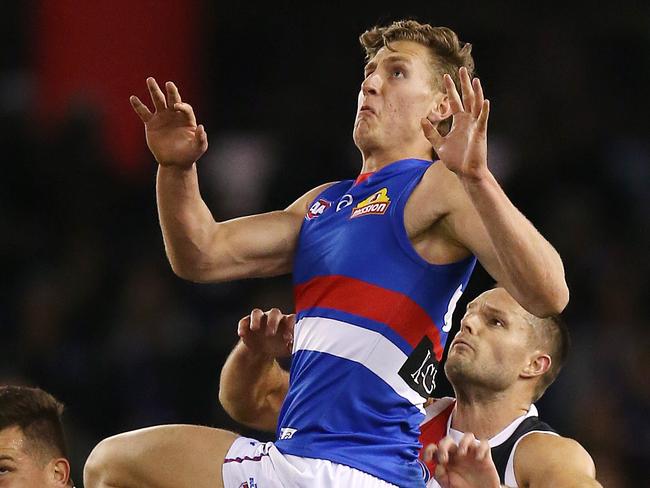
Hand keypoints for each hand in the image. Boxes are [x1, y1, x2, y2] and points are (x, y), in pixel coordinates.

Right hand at [130, 78, 207, 167]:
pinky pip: (144, 113)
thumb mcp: (198, 148)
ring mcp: (162, 118)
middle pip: (173, 99)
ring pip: (158, 101)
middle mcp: (174, 115)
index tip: (177, 107)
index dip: (182, 106)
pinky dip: (138, 106)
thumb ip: (201, 138)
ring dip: (154, 90)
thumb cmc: (189, 155)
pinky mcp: (151, 124)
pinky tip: (133, 98)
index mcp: (186, 119)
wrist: (174, 162)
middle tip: (169, 84)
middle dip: (171, 92)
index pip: (185, 108)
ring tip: (150, 80)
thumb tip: (201, 127)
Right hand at [237, 308, 294, 358]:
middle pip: (274, 312)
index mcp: (285, 322)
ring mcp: (259, 319)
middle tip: (270, 334)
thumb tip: (297, 349)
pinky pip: (244, 321)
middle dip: (273, 322)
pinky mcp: (248, 323)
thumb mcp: (287, 349)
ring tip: (255, 329)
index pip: (290, 318)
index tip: (287, 339)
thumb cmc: (279, 346)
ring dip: (256, 319)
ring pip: (257, 312)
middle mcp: (273, 317)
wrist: (262, 350)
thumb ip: (294, 348)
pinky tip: (242, 334)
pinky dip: (242, 326)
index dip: (290, 326)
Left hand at [421, 67, 489, 181]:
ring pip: (477, 105)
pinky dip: (485, 111)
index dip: (450, 89)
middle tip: (462, 69)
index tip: (446, 76)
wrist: (466, 173)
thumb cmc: (456, 160)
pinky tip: (485, 101)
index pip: (455, 101)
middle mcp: (468, 121)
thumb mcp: (439, 145)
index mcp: (459, 122)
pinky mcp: (480, 133)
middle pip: (467, 98)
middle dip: (464, 84)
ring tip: (475, 79)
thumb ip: (431, 132)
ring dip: (476, 92)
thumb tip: (422, 119)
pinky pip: (483, 120)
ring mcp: (475, 126)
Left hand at [423, 433, 500, 487]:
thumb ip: (440, 475)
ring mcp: (471, 454)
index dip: (429, 450)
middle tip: (444, 459)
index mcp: (447, 459)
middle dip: (443, 446)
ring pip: (468, 436)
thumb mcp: (448, 484)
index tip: (427, 459)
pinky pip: (484, 444)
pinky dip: (481, 448)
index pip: (435, 448)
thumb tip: (437, 466)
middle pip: (448, 439)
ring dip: (464, 442)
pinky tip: (478, 458)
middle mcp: (457, 454)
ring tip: (462, 453)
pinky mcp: (485, 456)